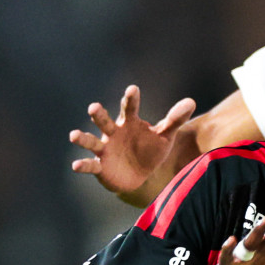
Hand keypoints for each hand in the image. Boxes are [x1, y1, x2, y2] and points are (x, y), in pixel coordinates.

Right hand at [69, 85, 196, 195]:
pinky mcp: (100, 166)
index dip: (131, 99)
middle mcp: (113, 132)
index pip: (130, 108)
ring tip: (73, 135)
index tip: (133, 89)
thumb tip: (191, 102)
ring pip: (91, 142)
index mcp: (129, 122)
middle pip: (104, 121)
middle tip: (94, 108)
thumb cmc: (150, 150)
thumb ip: (175, 120)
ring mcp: (105, 148)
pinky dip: (83, 165)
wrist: (140, 175)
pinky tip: (76, 165)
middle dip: (99, 115)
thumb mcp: (164, 136)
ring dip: (82, 138)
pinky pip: (90, 164)